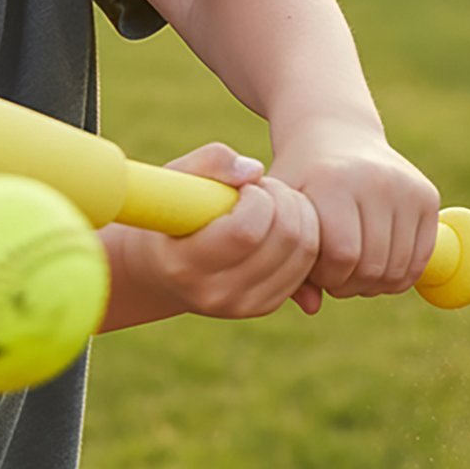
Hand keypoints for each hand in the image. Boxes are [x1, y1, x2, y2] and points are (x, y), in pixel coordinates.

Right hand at [128, 144, 321, 319]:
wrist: (161, 270)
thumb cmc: (168, 215)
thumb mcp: (174, 181)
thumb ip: (209, 163)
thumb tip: (255, 171)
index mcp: (186, 265)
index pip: (245, 232)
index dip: (258, 197)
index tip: (246, 186)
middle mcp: (217, 294)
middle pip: (284, 239)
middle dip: (282, 198)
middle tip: (262, 187)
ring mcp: (244, 305)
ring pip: (304, 251)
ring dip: (298, 212)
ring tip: (271, 201)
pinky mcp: (265, 306)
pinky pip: (308, 264)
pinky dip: (305, 234)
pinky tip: (279, 220)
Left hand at [268, 124, 439, 301]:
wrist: (333, 132)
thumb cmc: (300, 178)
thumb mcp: (282, 208)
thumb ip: (286, 255)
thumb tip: (311, 307)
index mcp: (333, 181)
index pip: (342, 255)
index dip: (327, 276)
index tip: (314, 269)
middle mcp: (376, 180)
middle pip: (373, 265)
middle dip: (349, 283)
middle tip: (334, 274)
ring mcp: (406, 187)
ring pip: (399, 268)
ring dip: (374, 283)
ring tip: (351, 269)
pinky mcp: (427, 195)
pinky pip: (421, 259)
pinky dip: (399, 274)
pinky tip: (375, 263)